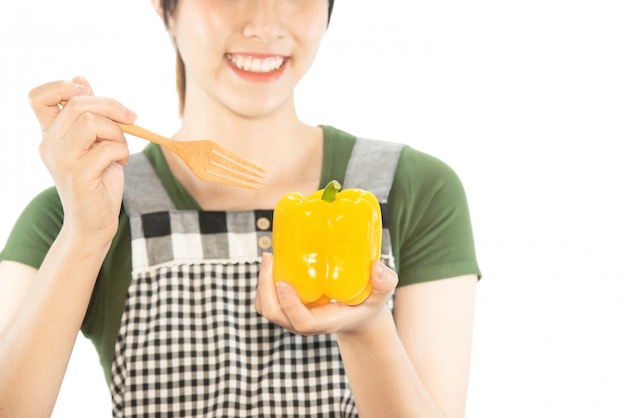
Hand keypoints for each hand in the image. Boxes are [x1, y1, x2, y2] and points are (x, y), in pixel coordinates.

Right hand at [29, 77, 136, 246]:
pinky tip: (120, 163)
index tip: (89, 94)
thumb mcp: (94, 142)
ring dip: (118, 132)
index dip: (64, 86)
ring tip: (120, 148)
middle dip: (112, 106)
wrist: (95, 222)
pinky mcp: (78, 176)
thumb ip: (87, 114)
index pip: (38, 96)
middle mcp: (49, 145)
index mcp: (50, 134)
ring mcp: (61, 160)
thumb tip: (81, 78)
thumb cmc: (98, 181)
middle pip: (78, 103)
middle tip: (130, 119)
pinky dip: (123, 152)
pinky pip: (108, 148)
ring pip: (93, 122)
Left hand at [254, 253, 398, 335]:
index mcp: (326, 322)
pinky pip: (266, 300)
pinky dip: (263, 284)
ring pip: (266, 308)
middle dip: (265, 288)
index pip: (302, 322)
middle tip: (270, 258)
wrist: (356, 314)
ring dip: (261, 285)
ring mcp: (293, 317)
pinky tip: (273, 262)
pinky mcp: (287, 307)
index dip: (289, 305)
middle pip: (275, 315)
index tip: (283, 282)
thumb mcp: (382, 294)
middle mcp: (305, 323)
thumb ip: (385, 282)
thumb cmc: (368, 302)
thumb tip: (377, 268)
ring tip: (269, 257)